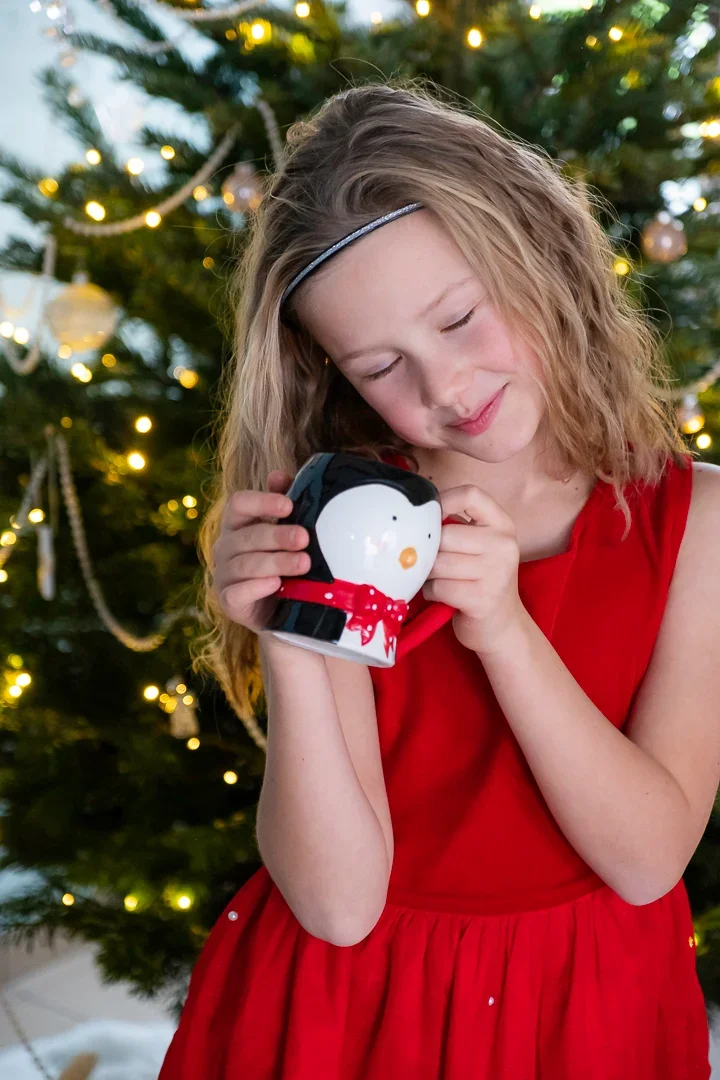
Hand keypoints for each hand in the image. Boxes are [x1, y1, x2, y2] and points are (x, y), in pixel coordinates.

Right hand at [213, 470, 310, 633]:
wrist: (281, 610)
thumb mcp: (285, 534)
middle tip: (304, 538)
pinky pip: (238, 593)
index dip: (262, 502)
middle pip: (248, 535)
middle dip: (278, 535)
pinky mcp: (229, 602)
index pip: (239, 503)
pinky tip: (276, 583)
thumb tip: (280, 475)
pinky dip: (257, 587)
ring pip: (246, 564)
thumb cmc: (282, 564)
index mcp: (237, 525)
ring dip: (277, 561)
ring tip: (304, 563)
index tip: (289, 505)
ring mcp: (224, 576)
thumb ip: (281, 506)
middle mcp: (225, 547)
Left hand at [421, 484, 524, 655]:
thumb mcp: (479, 546)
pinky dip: (432, 592)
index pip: (471, 494)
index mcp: (502, 524)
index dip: (443, 500)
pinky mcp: (483, 598)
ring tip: (439, 580)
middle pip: (446, 534)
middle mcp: (504, 544)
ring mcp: (496, 572)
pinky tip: (442, 596)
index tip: (431, 517)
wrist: (502, 627)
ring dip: (428, 574)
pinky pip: (439, 587)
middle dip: (430, 551)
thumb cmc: (480, 581)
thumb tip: (411, 515)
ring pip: (438, 562)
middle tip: (433, 563)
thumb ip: (457, 527)